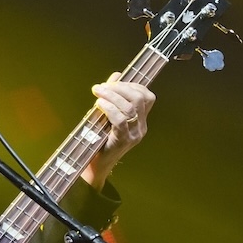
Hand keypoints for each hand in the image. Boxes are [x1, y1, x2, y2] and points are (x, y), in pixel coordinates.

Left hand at [82, 72, 153, 189]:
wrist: (95, 166)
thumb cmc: (100, 140)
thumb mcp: (108, 115)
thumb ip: (113, 96)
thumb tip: (116, 75)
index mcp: (141, 121)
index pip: (147, 96)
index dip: (131, 84)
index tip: (114, 81)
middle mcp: (141, 127)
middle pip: (139, 98)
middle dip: (120, 87)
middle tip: (102, 86)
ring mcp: (134, 135)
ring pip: (129, 107)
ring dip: (111, 95)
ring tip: (97, 91)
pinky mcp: (122, 141)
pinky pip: (120, 120)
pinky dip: (109, 108)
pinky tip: (99, 104)